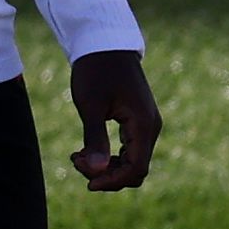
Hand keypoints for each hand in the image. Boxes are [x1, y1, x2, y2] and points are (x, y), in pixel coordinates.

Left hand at [67, 50, 159, 191]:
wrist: (105, 46)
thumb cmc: (96, 72)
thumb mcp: (91, 106)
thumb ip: (95, 140)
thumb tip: (97, 171)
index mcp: (144, 124)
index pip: (136, 168)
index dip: (113, 181)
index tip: (87, 182)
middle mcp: (151, 127)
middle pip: (136, 169)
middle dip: (107, 175)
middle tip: (77, 161)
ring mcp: (146, 125)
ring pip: (132, 162)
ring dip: (106, 167)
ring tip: (77, 155)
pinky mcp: (138, 122)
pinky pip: (129, 150)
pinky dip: (110, 156)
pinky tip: (86, 149)